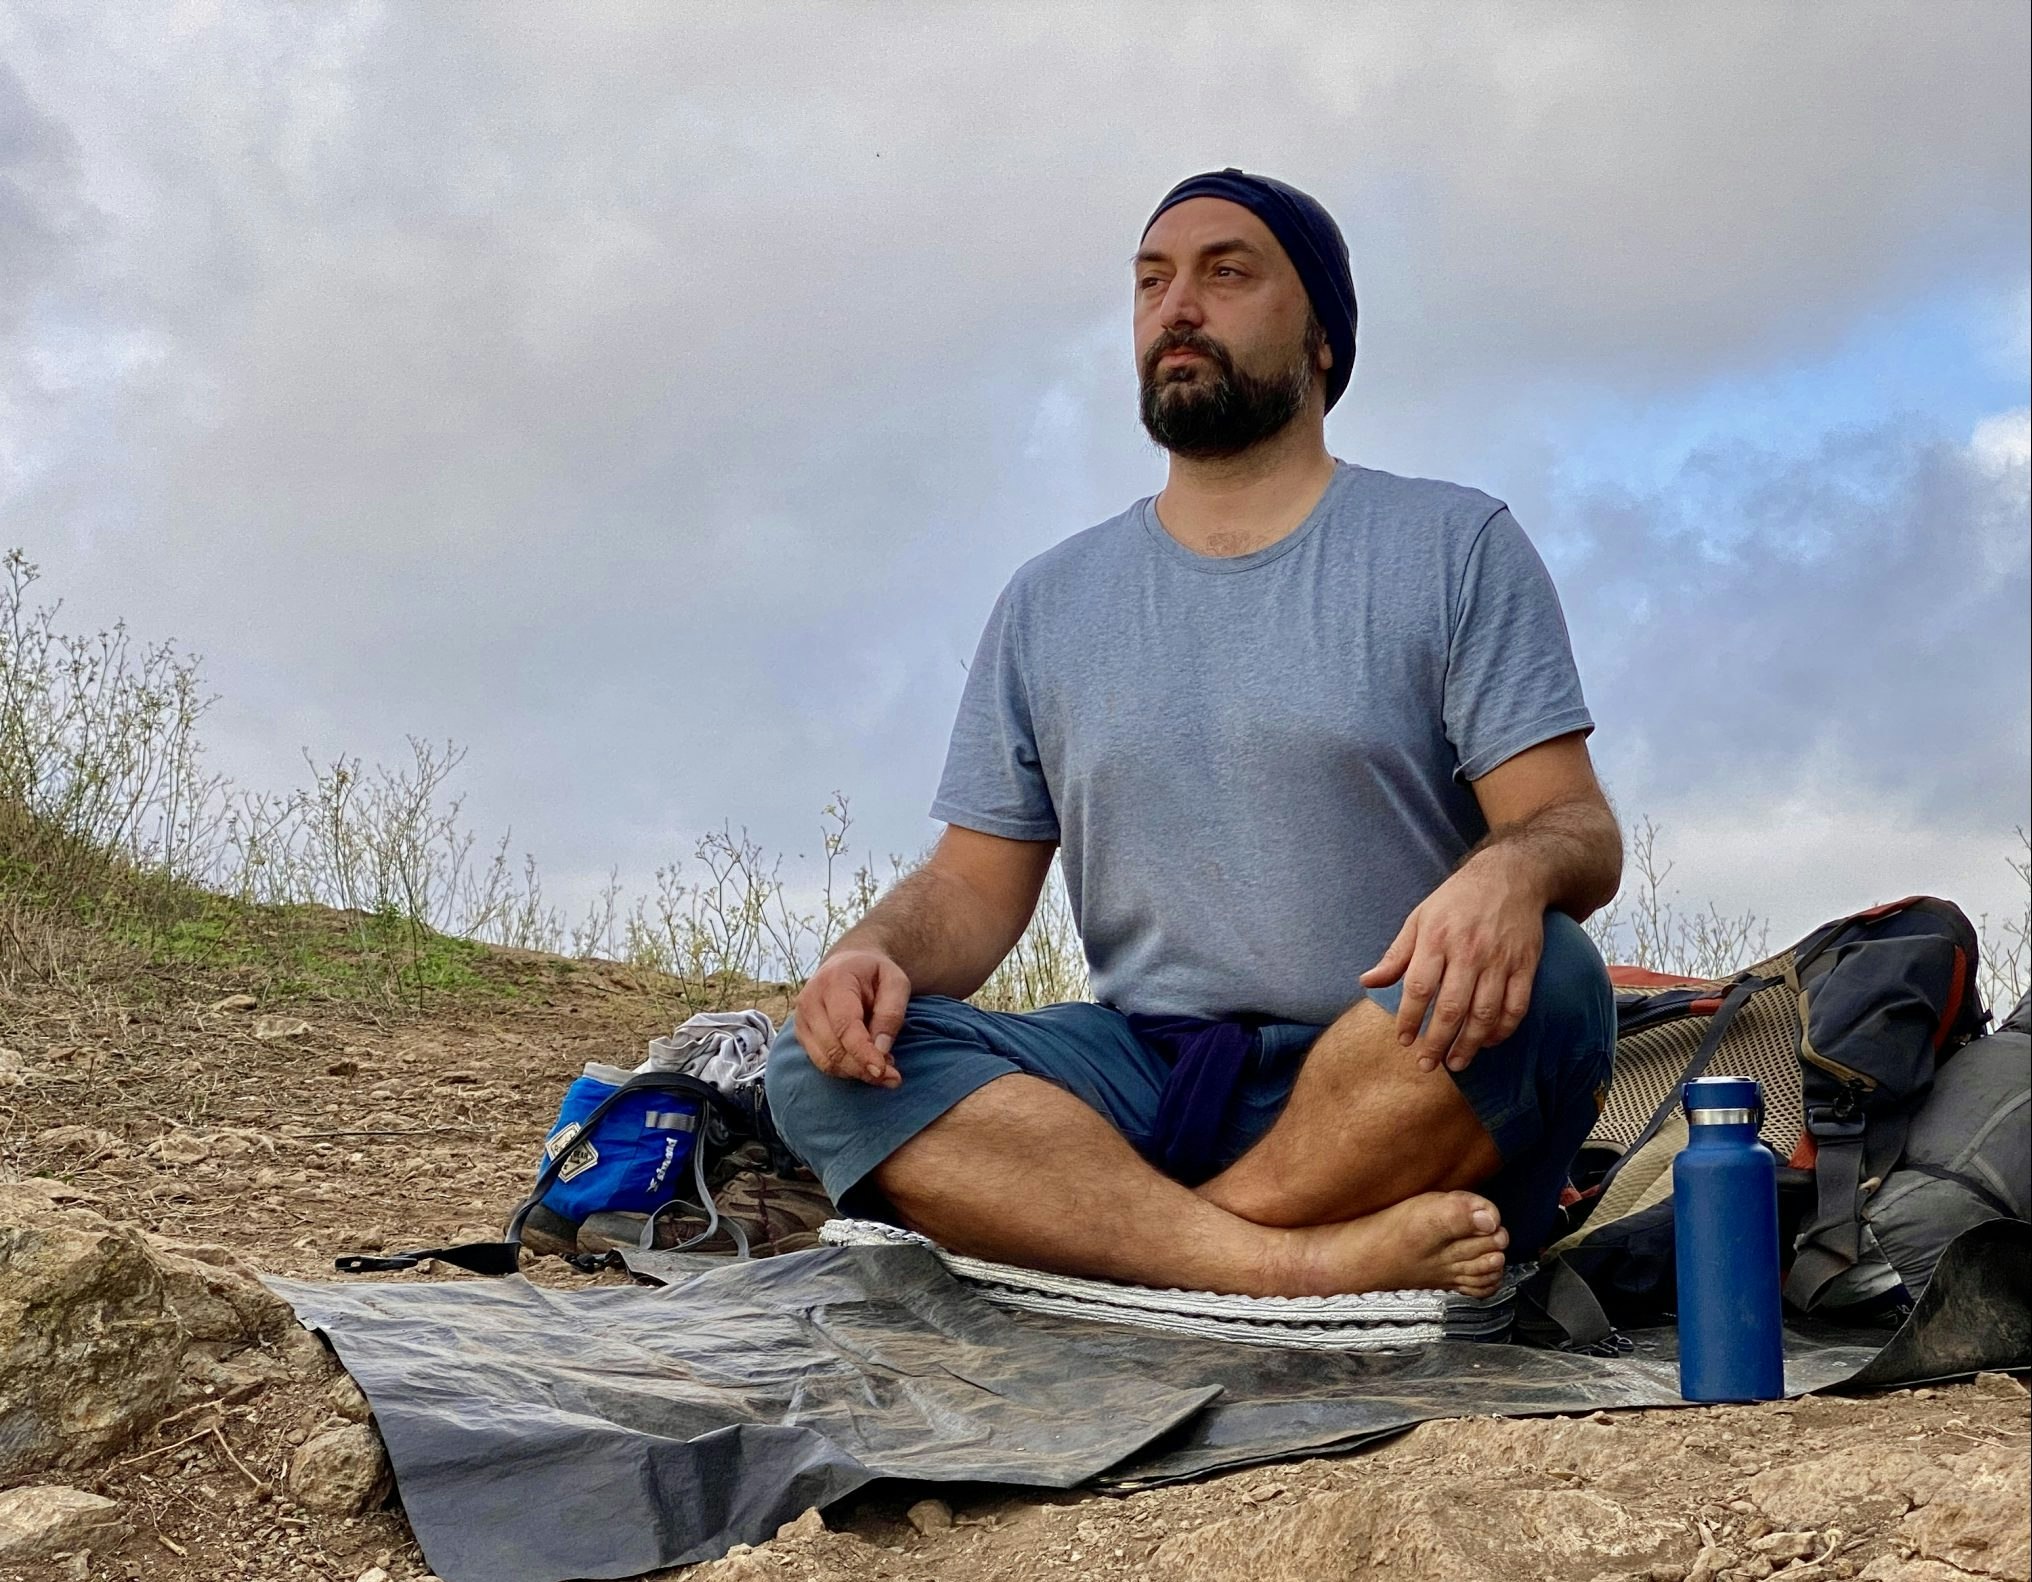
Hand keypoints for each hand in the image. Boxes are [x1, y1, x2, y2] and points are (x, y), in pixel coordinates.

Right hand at [792, 948, 909, 1087]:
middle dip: (864, 1068)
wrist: (848, 963)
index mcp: (834, 981)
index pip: (844, 1025)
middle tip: (893, 1077)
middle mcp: (810, 1000)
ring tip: (883, 1069)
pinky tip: (865, 1064)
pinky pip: (821, 1062)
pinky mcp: (801, 1033)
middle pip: (833, 1048)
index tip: (883, 1071)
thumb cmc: (875, 973)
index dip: (863, 1052)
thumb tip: (881, 1049)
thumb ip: (891, 1013)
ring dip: (856, 1073)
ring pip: (825, 1061)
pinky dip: (845, 1070)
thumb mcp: (896, 982)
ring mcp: (801, 1018)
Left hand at [1359, 857, 1544, 1072]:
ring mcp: (1499, 959)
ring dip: (1469, 1044)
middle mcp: (1468, 951)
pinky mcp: (1525, 965)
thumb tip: (1366, 982)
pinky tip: (1488, 1042)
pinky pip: (1515, 1006)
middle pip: (1451, 1008)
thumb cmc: (1456, 901)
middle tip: (1426, 1064)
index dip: (1409, 1019)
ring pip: (1484, 1013)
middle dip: (1437, 1042)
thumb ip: (1396, 955)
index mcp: (1436, 938)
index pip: (1419, 987)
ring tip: (1455, 1063)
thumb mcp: (1419, 918)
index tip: (1404, 1041)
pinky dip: (1502, 1030)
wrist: (1510, 876)